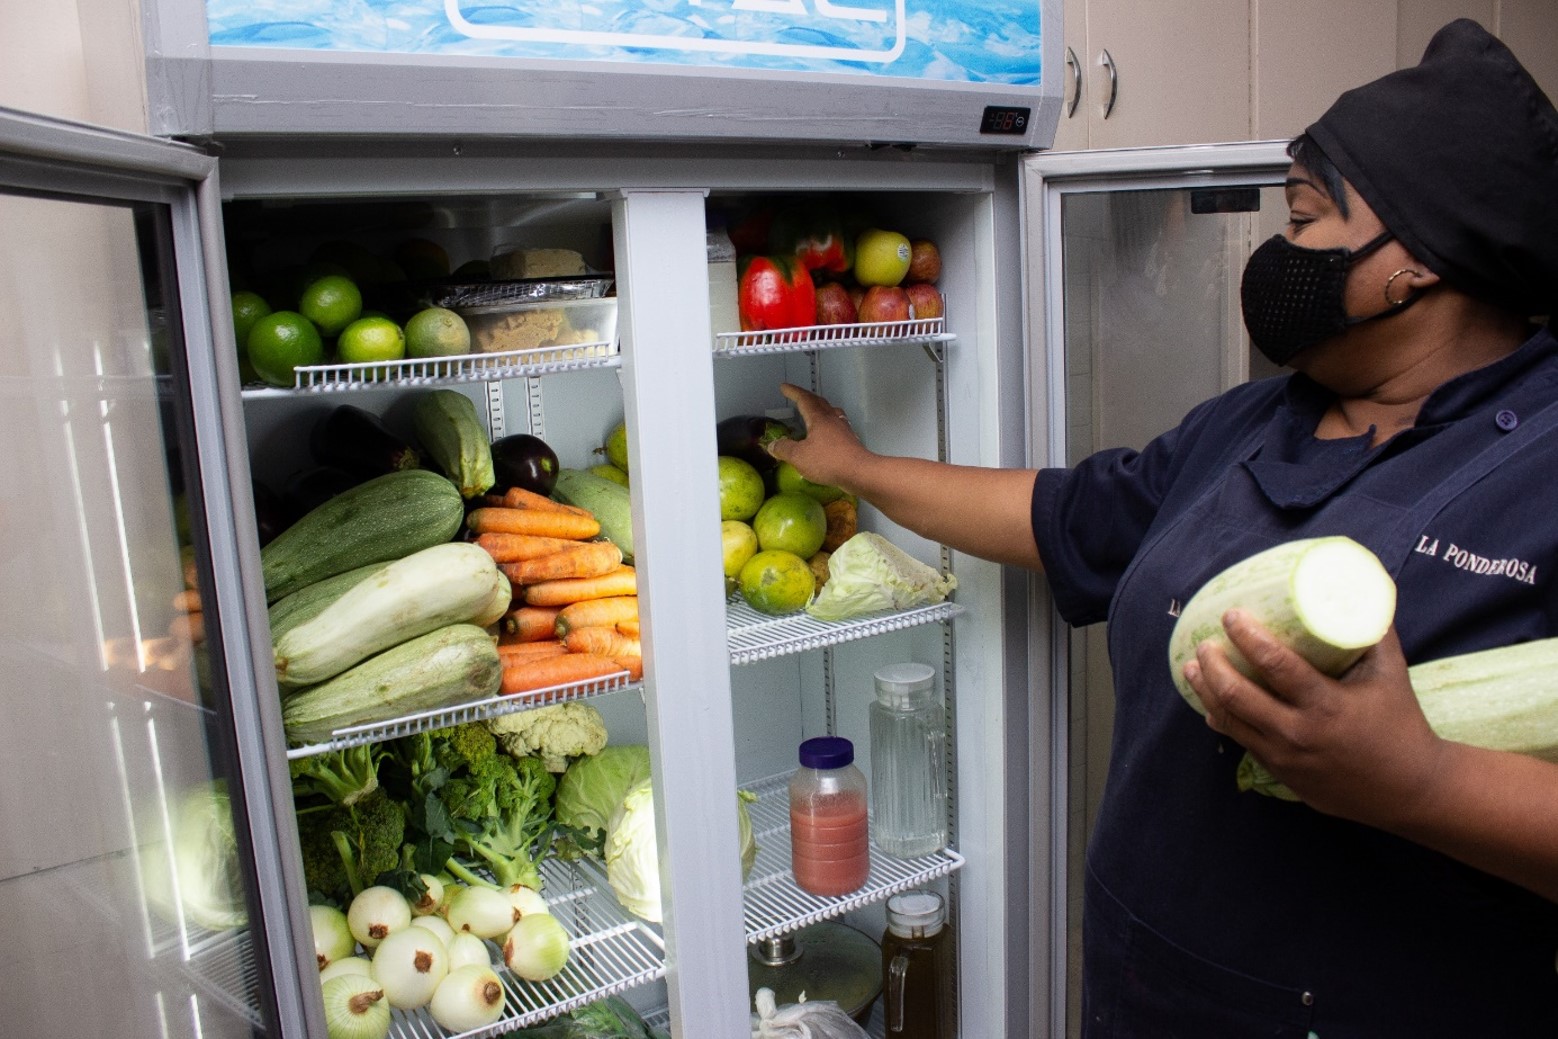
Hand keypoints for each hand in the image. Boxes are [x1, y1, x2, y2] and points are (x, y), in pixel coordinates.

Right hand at [766, 383, 873, 491]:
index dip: (793, 392)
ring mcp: (844, 429)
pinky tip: (828, 433)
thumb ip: (784, 449)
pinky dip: (829, 423)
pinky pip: (838, 425)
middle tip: (797, 396)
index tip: (784, 387)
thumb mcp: (799, 457)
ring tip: (815, 411)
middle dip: (806, 397)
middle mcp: (832, 419)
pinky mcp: (851, 440)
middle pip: (819, 402)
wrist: (859, 472)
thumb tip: (772, 445)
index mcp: (818, 418)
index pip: (804, 399)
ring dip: (821, 408)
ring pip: (832, 412)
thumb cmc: (828, 461)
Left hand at [1182, 610, 1446, 827]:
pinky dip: (1221, 719)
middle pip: (1236, 694)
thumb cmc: (1402, 726)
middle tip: (1204, 643)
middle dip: (1212, 664)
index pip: (1274, 665)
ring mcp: (1284, 756)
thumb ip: (1374, 632)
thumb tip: (1363, 589)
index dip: (1246, 636)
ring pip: (1229, 720)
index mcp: (1325, 705)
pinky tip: (1209, 704)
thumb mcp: (1391, 675)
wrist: (1410, 793)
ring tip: (1192, 667)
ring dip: (1205, 690)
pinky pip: (1240, 741)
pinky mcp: (1280, 773)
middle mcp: (1298, 732)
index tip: (1230, 615)